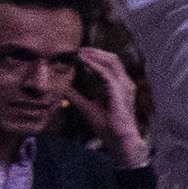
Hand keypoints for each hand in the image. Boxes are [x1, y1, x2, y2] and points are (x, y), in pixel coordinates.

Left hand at [68, 48, 142, 165]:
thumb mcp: (87, 107)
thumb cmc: (108, 126)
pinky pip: (105, 72)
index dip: (96, 56)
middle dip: (95, 51)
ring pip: (111, 61)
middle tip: (78, 49)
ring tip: (79, 52)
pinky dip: (93, 64)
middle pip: (112, 58)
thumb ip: (77, 97)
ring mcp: (124, 86)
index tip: (80, 54)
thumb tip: (62, 88)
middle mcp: (125, 83)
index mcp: (120, 86)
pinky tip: (82, 61)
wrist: (120, 139)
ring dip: (94, 54)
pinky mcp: (118, 91)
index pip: (110, 64)